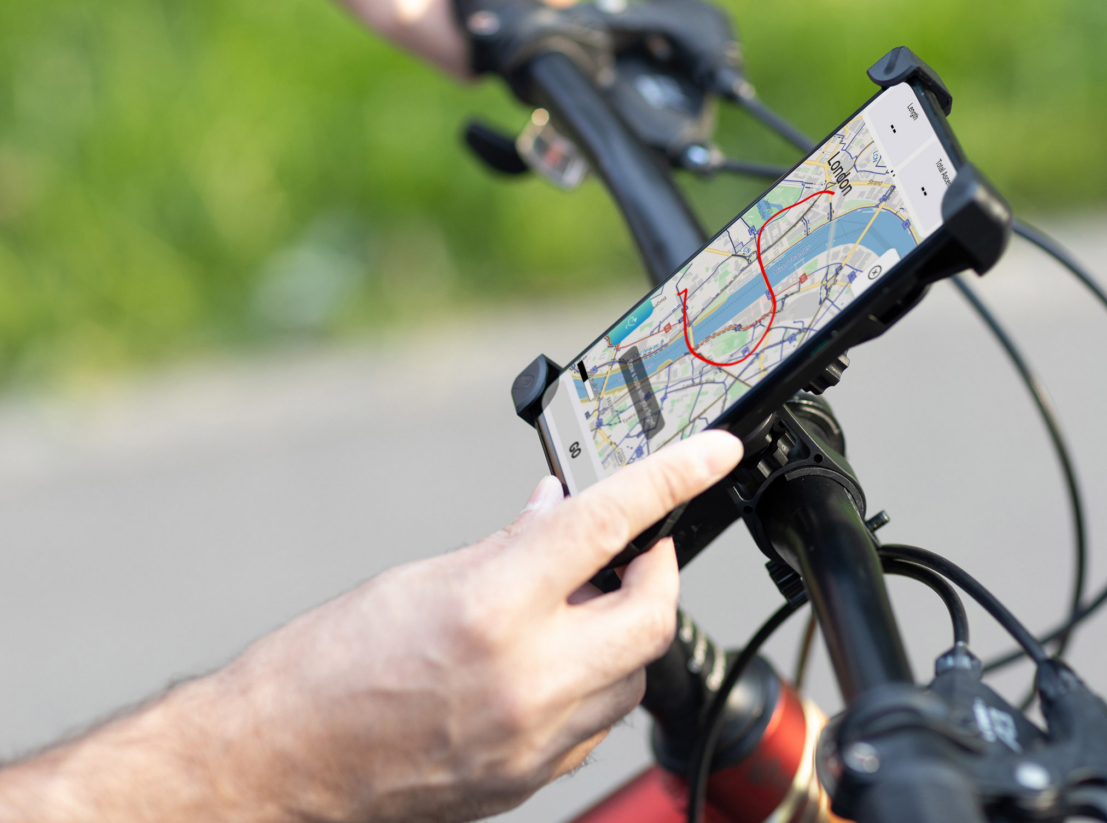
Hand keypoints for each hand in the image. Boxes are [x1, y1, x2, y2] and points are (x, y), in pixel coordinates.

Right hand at [0, 430, 742, 822]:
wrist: (270, 768)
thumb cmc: (319, 670)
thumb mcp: (417, 580)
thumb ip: (507, 544)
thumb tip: (559, 506)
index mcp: (491, 610)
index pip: (607, 524)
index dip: (671, 479)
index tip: (708, 453)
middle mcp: (525, 680)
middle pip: (651, 615)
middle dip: (656, 570)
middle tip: (633, 547)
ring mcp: (532, 741)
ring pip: (632, 675)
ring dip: (621, 631)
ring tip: (573, 606)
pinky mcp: (527, 780)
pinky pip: (595, 723)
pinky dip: (589, 683)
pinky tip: (547, 662)